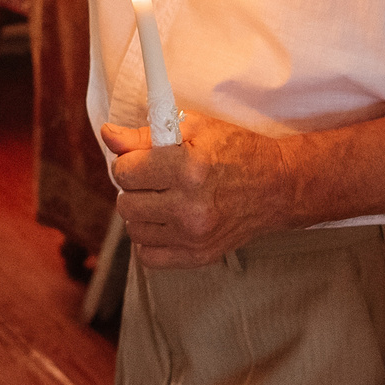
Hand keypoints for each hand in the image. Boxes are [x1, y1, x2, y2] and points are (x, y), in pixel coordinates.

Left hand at [100, 113, 297, 267]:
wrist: (276, 187)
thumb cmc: (236, 151)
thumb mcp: (194, 127)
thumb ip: (145, 134)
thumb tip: (108, 135)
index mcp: (188, 168)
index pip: (124, 171)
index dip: (129, 161)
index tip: (143, 159)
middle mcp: (189, 207)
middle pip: (125, 202)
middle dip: (135, 187)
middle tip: (156, 178)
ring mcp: (194, 237)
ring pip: (134, 229)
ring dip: (142, 213)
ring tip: (163, 199)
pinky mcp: (198, 256)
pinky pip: (148, 257)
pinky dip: (150, 240)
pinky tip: (166, 222)